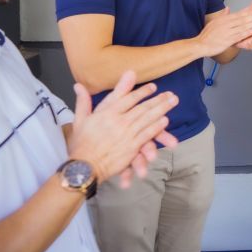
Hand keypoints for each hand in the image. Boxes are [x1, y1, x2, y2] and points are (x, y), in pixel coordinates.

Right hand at [68, 70, 178, 184]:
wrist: (83, 166)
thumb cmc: (81, 144)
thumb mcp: (80, 119)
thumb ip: (83, 101)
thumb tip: (79, 85)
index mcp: (106, 113)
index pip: (128, 98)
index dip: (142, 92)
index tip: (153, 87)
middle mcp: (118, 121)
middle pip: (142, 107)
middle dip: (158, 99)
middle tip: (171, 93)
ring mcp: (126, 134)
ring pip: (147, 119)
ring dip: (162, 109)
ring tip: (173, 102)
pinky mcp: (131, 147)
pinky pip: (146, 134)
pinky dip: (156, 126)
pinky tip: (165, 120)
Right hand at [197, 0, 251, 56]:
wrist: (200, 45)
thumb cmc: (206, 36)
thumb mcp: (214, 23)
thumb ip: (223, 16)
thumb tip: (228, 9)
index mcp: (222, 19)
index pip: (237, 15)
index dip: (248, 13)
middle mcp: (225, 24)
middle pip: (242, 19)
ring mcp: (226, 32)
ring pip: (242, 26)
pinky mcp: (227, 40)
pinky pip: (239, 35)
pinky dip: (247, 32)